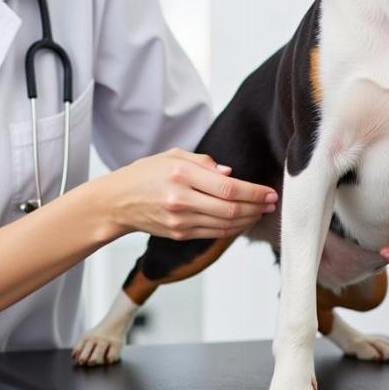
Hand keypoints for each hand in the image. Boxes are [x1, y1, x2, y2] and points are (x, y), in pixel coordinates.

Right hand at [99, 148, 277, 240]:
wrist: (116, 201)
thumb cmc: (145, 174)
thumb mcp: (172, 156)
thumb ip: (203, 162)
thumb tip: (231, 174)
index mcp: (181, 175)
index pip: (229, 188)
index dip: (254, 192)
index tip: (270, 192)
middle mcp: (181, 199)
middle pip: (231, 209)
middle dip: (256, 207)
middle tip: (271, 203)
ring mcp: (180, 220)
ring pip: (225, 224)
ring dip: (248, 219)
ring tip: (261, 212)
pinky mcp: (179, 234)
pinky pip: (214, 233)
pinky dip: (232, 228)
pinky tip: (242, 220)